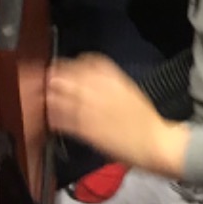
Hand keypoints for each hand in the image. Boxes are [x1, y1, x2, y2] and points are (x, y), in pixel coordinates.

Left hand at [46, 53, 188, 175]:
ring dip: (52, 96)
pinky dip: (55, 118)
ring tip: (48, 97)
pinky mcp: (86, 129)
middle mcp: (100, 90)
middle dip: (56, 76)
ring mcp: (91, 109)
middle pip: (69, 76)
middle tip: (49, 79)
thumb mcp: (129, 90)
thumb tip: (92, 77)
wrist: (154, 141)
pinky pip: (63, 120)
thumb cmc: (145, 119)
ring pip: (62, 97)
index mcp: (114, 78)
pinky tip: (52, 119)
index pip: (86, 61)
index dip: (71, 63)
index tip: (64, 65)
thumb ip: (109, 81)